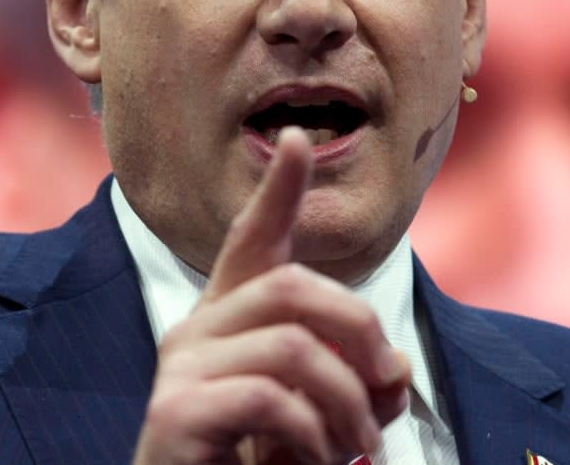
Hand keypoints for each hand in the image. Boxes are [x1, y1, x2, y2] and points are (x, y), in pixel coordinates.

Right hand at [131, 127, 410, 463]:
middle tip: (384, 389)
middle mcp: (198, 328)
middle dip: (357, 327)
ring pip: (290, 344)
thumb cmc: (257, 461)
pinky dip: (313, 434)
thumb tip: (396, 367)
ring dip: (345, 401)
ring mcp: (181, 367)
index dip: (278, 191)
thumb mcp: (325, 417)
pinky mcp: (174, 412)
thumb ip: (363, 385)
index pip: (252, 239)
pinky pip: (268, 399)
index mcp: (230, 319)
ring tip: (355, 446)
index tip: (296, 137)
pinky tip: (317, 461)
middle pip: (291, 285)